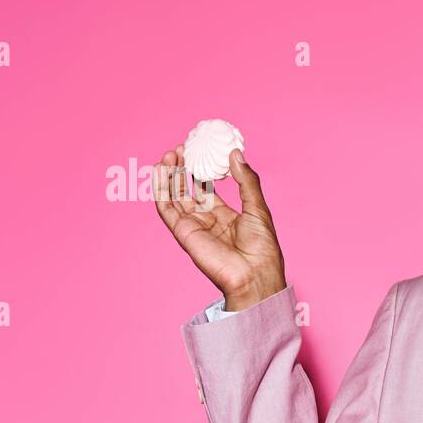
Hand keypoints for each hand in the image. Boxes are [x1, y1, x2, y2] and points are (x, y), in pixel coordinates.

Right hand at [153, 144, 286, 311]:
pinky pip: (165, 208)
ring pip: (173, 196)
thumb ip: (247, 181)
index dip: (200, 170)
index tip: (198, 151)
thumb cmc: (262, 247)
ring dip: (169, 175)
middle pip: (186, 190)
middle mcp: (206, 220)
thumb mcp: (257, 207)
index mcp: (224, 215)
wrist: (254, 274)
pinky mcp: (182, 232)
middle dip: (181, 169)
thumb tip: (235, 153)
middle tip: (180, 148)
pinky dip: (160, 189)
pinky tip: (160, 171)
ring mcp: (192, 226)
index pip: (206, 189)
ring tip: (170, 153)